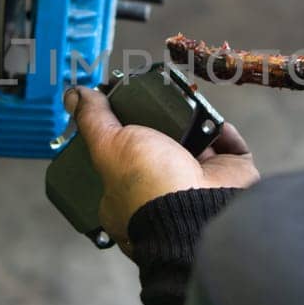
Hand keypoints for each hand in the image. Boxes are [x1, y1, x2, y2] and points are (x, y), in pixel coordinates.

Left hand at [65, 86, 258, 251]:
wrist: (198, 208)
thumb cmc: (149, 192)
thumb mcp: (109, 146)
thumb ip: (93, 120)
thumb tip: (75, 95)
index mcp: (128, 195)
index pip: (120, 160)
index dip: (121, 133)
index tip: (122, 107)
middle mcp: (162, 191)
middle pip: (161, 146)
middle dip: (161, 122)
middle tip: (157, 100)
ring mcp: (197, 184)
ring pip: (195, 142)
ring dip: (193, 121)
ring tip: (185, 103)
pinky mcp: (228, 176)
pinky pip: (228, 146)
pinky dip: (222, 130)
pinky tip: (210, 120)